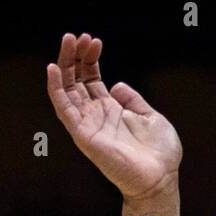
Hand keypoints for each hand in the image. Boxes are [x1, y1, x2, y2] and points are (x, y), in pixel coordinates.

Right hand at [47, 32, 182, 202]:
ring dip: (65, 64)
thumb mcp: (152, 117)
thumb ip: (134, 100)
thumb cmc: (160, 154)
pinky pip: (64, 109)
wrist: (161, 179)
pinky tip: (55, 69)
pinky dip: (56, 89)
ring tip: (68, 41)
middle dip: (75, 56)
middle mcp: (96, 115)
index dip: (90, 58)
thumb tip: (116, 84)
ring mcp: (88, 124)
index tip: (94, 41)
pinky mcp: (84, 135)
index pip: (92, 78)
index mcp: (112, 109)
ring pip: (67, 89)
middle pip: (76, 79)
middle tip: (76, 36)